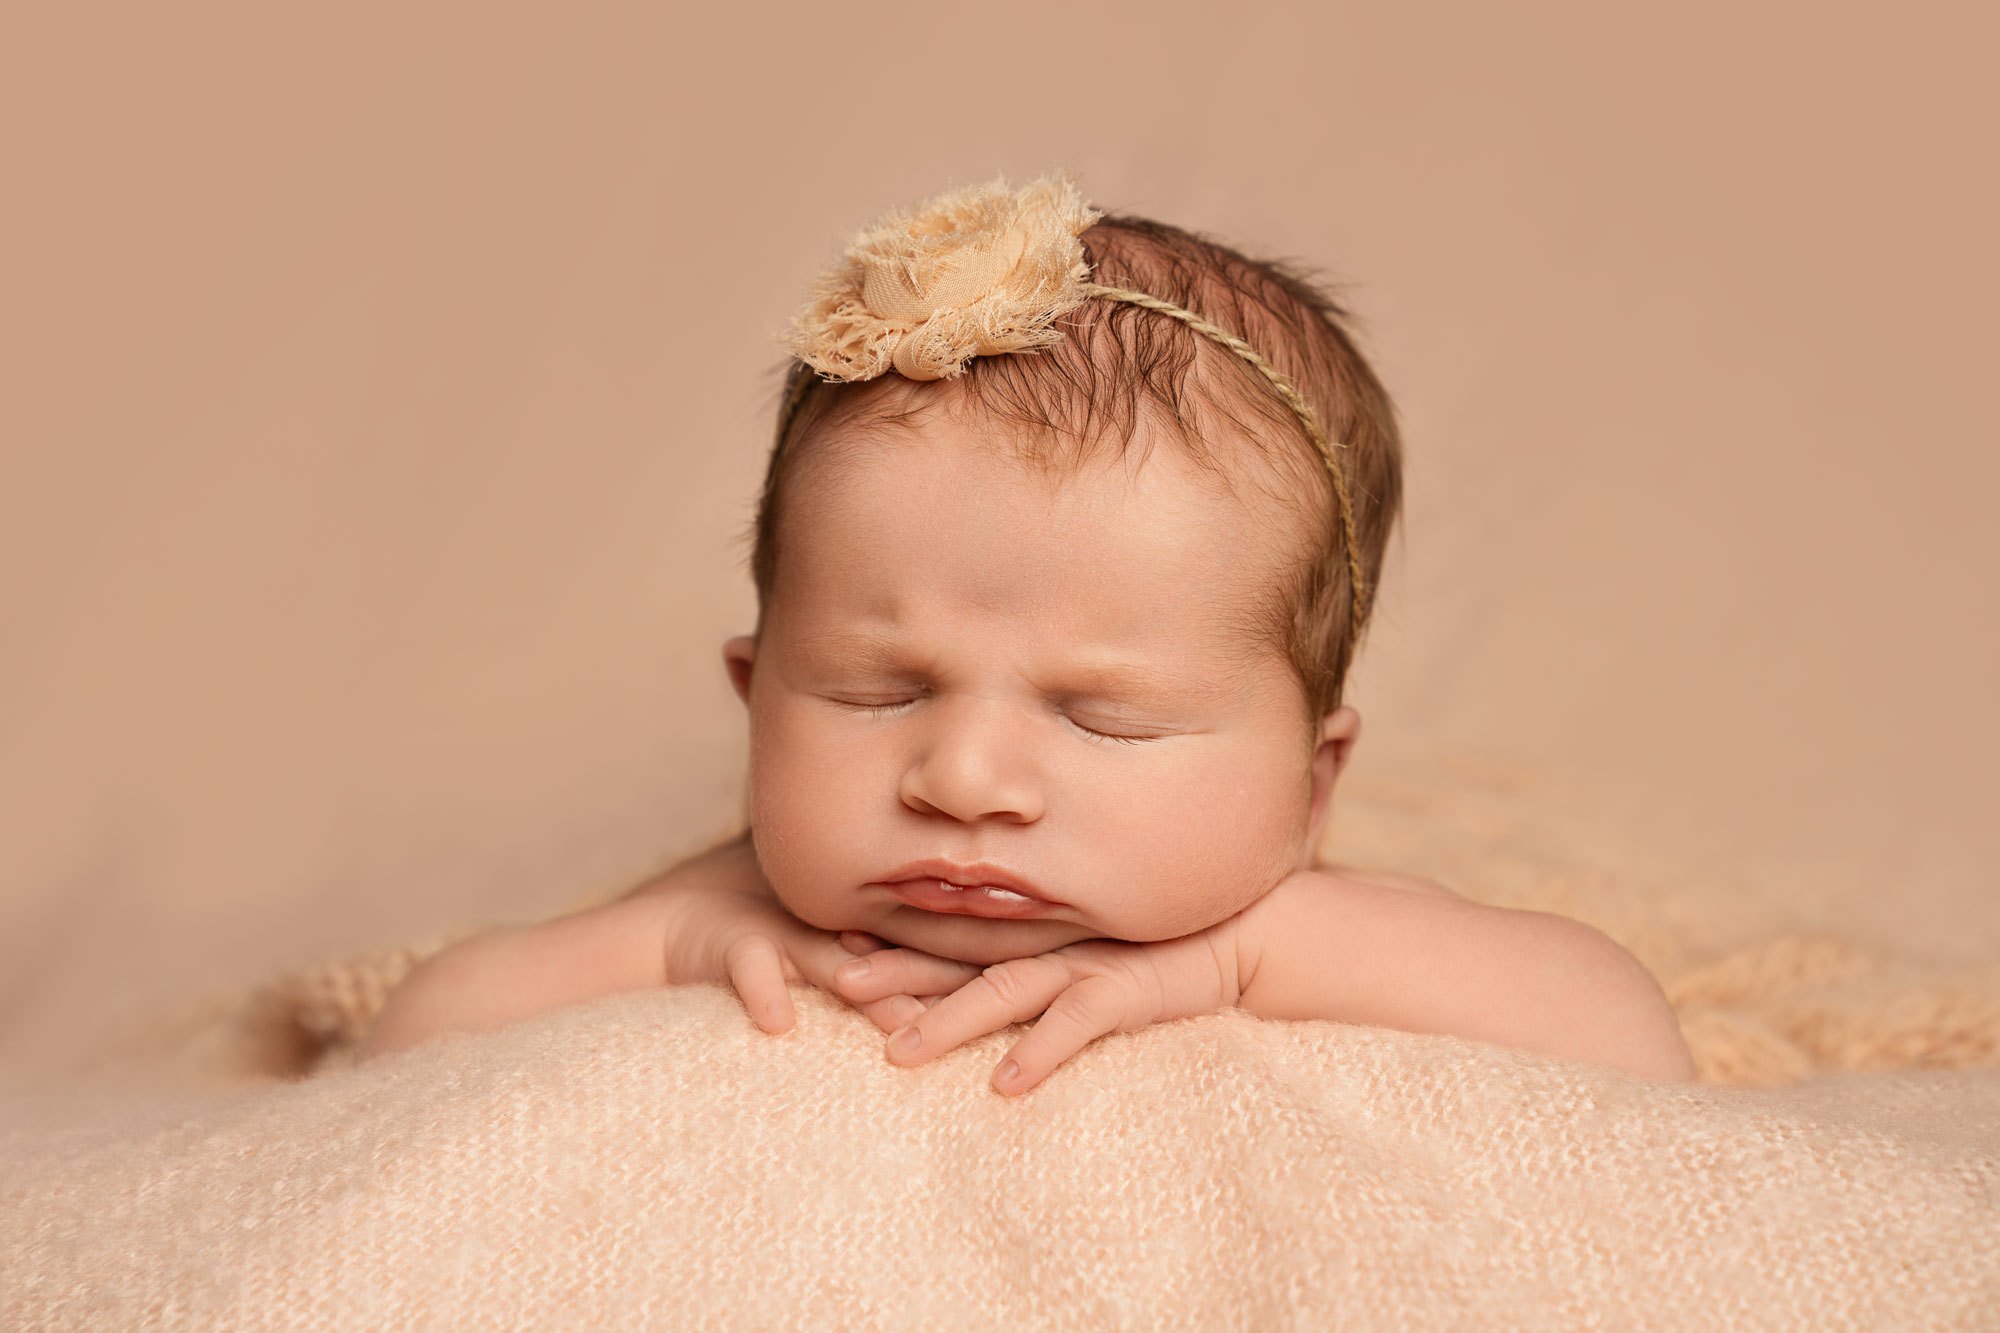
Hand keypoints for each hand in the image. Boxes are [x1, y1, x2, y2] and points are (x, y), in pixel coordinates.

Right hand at [646, 835, 962, 1037]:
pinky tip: (778, 1022)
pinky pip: (749, 967)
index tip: (1018, 1001)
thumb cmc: (768, 959)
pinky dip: (763, 993)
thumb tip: (947, 1030)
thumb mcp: (829, 972)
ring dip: (867, 988)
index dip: (967, 978)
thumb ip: (881, 992)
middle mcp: (831, 931)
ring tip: (903, 1021)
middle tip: (988, 1012)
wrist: (680, 928)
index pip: (924, 956)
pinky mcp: (731, 942)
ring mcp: (783, 933)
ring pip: (833, 960)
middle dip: (938, 984)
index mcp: (861, 940)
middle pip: (893, 958)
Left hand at [827, 921, 1244, 1094]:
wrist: (1247, 936)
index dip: (896, 943)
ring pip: (1002, 991)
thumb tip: (986, 995)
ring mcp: (1085, 965)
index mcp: (1036, 936)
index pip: (952, 939)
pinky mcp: (1127, 991)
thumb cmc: (1165, 951)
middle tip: (838, 982)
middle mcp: (1050, 946)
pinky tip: (1005, 1084)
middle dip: (898, 971)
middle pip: (959, 960)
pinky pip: (1076, 1024)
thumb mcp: (1092, 954)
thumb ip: (1041, 968)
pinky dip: (1040, 1051)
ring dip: (948, 1019)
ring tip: (897, 1051)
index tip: (835, 947)